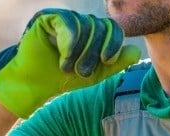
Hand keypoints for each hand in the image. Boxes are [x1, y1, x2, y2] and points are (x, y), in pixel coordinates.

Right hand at [0, 8, 141, 117]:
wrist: (33, 84)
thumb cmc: (60, 80)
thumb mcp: (94, 75)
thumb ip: (114, 64)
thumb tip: (135, 53)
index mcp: (92, 33)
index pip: (112, 28)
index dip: (114, 43)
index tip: (108, 60)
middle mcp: (80, 22)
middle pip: (100, 26)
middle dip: (93, 52)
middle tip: (81, 72)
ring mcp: (64, 18)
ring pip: (85, 25)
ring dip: (78, 51)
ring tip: (66, 67)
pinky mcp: (49, 17)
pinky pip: (68, 21)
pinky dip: (69, 40)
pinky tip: (63, 54)